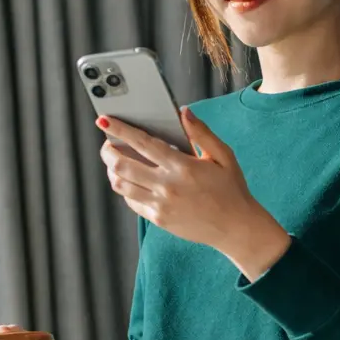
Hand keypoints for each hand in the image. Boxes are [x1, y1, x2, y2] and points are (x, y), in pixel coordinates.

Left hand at [98, 108, 291, 279]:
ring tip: (115, 162)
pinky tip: (131, 181)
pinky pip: (131, 202)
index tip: (104, 121)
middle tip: (107, 144)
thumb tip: (183, 112)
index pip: (142, 143)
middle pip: (122, 165)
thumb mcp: (223, 156)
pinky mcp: (159, 219)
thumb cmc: (231, 189)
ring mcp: (161, 205)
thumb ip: (201, 133)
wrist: (236, 227)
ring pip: (121, 185)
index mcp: (182, 166)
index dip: (120, 130)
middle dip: (108, 151)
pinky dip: (125, 189)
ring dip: (112, 171)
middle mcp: (167, 186)